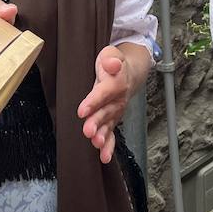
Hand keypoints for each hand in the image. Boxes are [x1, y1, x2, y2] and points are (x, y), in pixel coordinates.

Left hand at [78, 45, 134, 162]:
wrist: (129, 72)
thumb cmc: (114, 63)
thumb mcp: (112, 54)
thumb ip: (111, 59)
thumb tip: (111, 64)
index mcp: (116, 81)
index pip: (105, 91)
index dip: (94, 101)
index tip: (82, 111)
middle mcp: (118, 99)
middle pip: (107, 111)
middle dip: (97, 122)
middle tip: (88, 131)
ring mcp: (116, 111)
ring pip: (109, 124)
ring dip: (103, 135)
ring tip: (96, 144)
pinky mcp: (113, 120)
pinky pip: (112, 134)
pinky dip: (109, 146)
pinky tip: (104, 157)